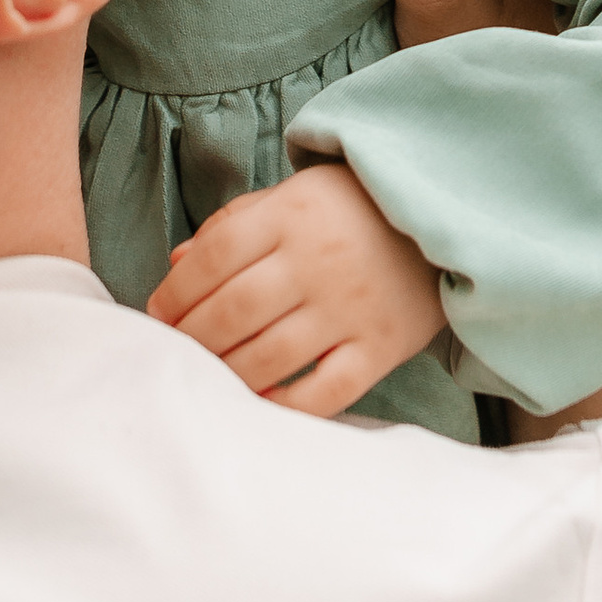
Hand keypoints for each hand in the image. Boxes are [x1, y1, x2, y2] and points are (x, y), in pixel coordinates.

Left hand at [147, 161, 447, 418]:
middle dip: (193, 336)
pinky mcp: (381, 347)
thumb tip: (176, 267)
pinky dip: (286, 404)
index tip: (158, 313)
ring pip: (271, 355)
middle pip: (235, 310)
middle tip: (175, 348)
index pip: (216, 257)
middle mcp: (320, 262)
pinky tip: (259, 402)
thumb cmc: (351, 209)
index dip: (176, 292)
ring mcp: (353, 309)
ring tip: (207, 373)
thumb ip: (232, 226)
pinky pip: (327, 391)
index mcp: (292, 217)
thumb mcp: (291, 197)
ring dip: (226, 371)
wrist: (443, 218)